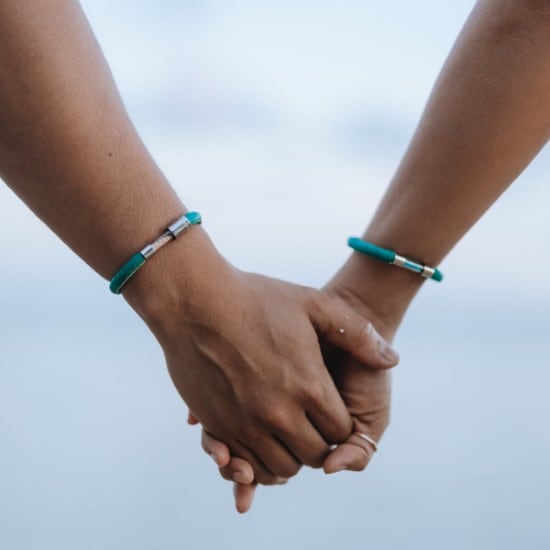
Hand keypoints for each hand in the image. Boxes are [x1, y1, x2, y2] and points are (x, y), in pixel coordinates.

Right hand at [124, 236, 398, 485]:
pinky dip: (256, 461)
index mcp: (309, 385)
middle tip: (312, 426)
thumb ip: (358, 333)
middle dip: (318, 444)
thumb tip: (392, 358)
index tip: (331, 410)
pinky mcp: (217, 424)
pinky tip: (259, 440)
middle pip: (313, 455)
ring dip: (289, 458)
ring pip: (280, 468)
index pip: (340, 431)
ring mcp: (245, 422)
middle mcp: (279, 413)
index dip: (339, 423)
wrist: (194, 301)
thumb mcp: (314, 304)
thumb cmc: (255, 298)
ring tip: (287, 435)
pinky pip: (244, 463)